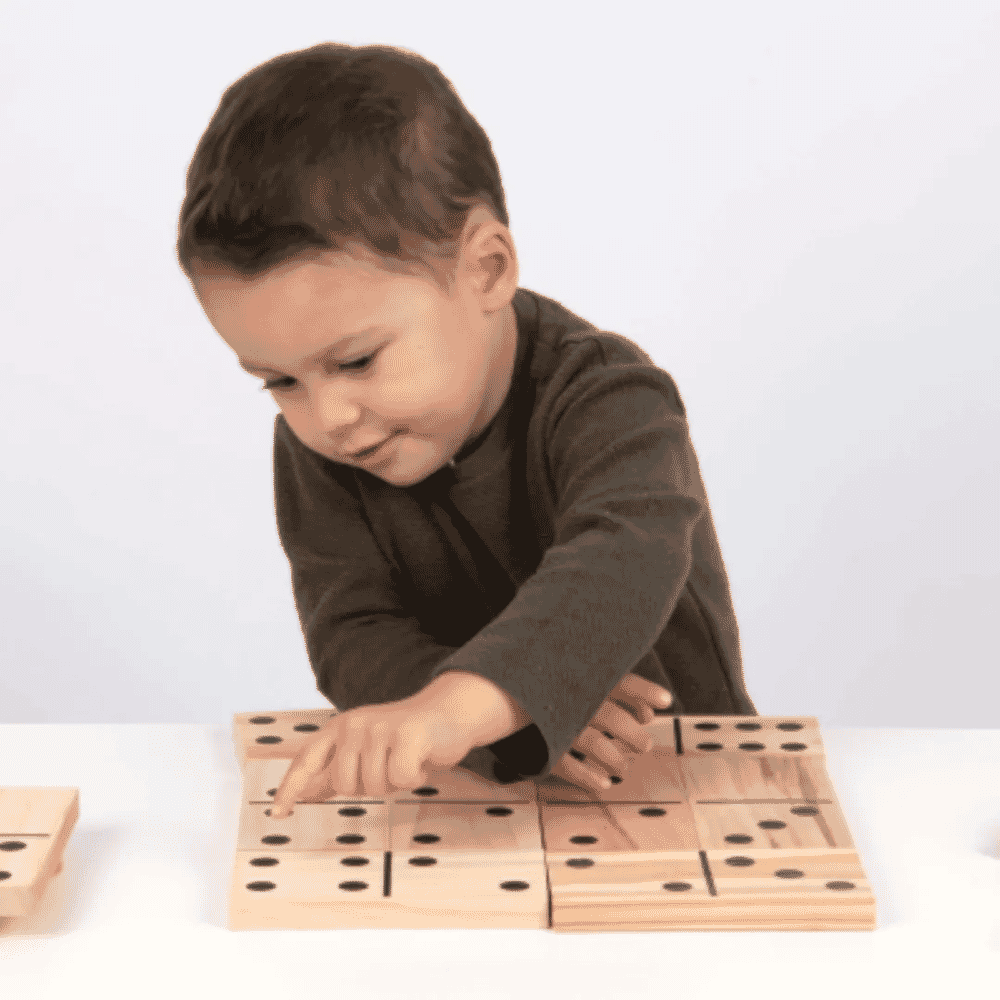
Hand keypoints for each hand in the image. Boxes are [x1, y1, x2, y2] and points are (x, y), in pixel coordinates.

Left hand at [268, 690, 475, 817]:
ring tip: (406, 761)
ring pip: (374, 785)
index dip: (290, 787)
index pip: (307, 759)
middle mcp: (354, 724)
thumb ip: (335, 769)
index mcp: (340, 727)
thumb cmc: (406, 737)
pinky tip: (421, 762)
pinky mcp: (406, 735)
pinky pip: (400, 779)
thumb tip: (304, 792)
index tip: (278, 813)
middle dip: (369, 786)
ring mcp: (379, 728)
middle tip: (389, 767)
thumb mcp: (365, 749)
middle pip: (344, 784)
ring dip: (395, 783)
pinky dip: (414, 779)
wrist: (450, 712)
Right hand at [550, 674, 671, 791]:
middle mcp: (573, 700)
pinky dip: (587, 777)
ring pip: (595, 744)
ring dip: (615, 760)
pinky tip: (601, 783)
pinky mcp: (541, 747)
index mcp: (583, 679)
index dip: (644, 691)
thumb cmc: (544, 688)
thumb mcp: (575, 679)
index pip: (620, 681)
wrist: (496, 697)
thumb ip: (611, 690)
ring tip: (623, 768)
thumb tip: (647, 714)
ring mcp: (557, 725)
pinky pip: (567, 765)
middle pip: (613, 718)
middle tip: (644, 746)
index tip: (666, 701)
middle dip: (634, 735)